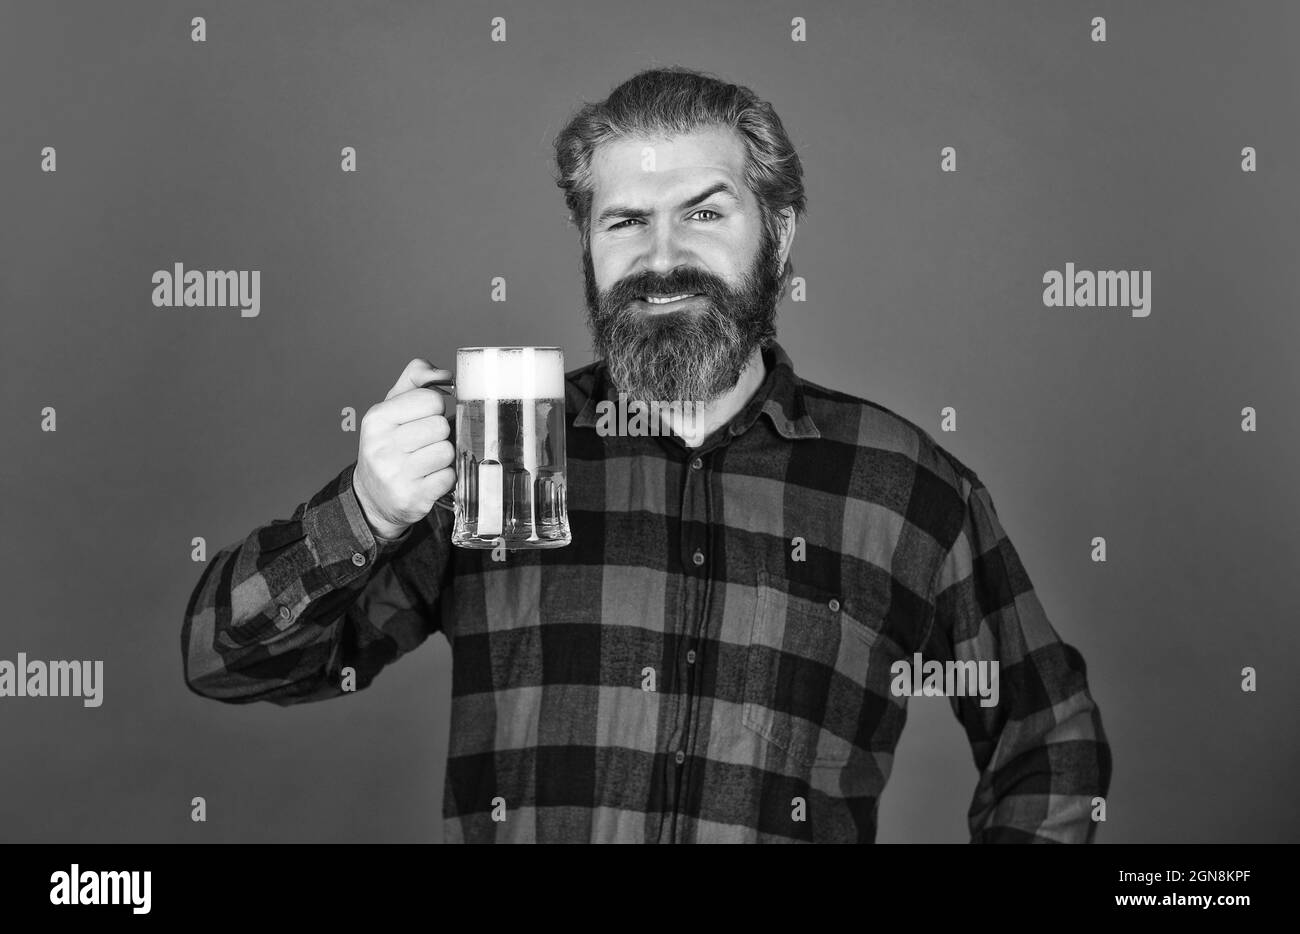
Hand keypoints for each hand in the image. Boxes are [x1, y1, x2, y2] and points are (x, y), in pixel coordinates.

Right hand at [352, 358, 455, 540]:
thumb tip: (444, 373)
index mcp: (377, 418)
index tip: (423, 418)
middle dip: (439, 434)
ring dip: (444, 457)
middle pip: (440, 426)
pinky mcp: (412, 498)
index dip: (435, 408)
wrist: (373, 496)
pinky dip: (445, 478)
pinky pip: (449, 477)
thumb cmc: (390, 445)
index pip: (430, 399)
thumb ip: (416, 379)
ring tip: (426, 461)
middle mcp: (381, 446)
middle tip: (425, 443)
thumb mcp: (393, 407)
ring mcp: (395, 475)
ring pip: (447, 451)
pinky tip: (428, 479)